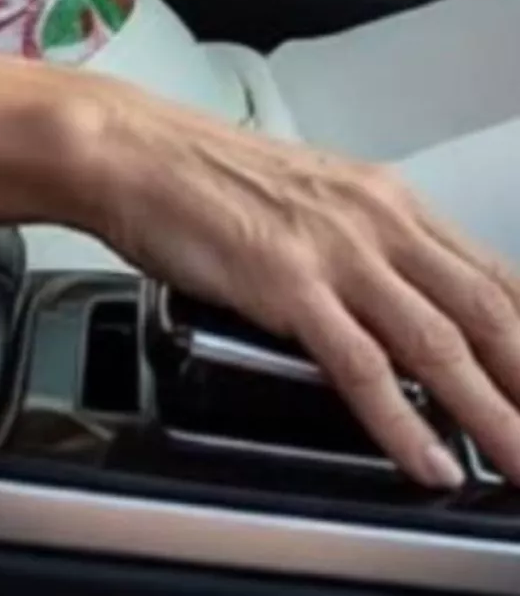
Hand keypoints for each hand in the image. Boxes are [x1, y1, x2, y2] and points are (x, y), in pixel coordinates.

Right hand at [74, 86, 519, 488]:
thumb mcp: (308, 200)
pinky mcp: (287, 283)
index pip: (491, 274)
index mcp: (383, 197)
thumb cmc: (203, 176)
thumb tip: (399, 304)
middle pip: (487, 312)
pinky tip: (430, 461)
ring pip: (441, 345)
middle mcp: (374, 217)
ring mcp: (334, 250)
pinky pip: (363, 366)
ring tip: (519, 463)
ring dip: (494, 416)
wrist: (131, 149)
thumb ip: (362, 249)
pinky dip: (406, 423)